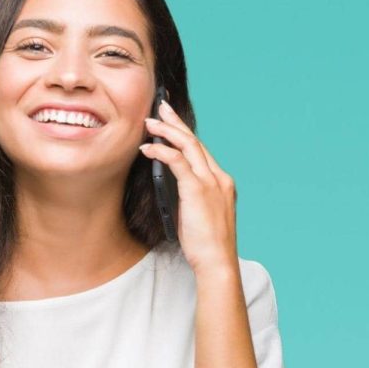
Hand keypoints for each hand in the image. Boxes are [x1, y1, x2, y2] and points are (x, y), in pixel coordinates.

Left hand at [140, 99, 238, 273]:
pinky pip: (178, 163)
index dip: (184, 133)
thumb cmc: (204, 243)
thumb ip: (187, 194)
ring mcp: (211, 182)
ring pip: (188, 146)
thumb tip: (167, 181)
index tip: (171, 120)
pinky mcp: (198, 191)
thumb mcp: (196, 213)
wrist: (216, 261)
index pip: (201, 150)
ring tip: (149, 122)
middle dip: (176, 122)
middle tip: (160, 107)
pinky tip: (148, 147)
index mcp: (220, 182)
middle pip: (195, 141)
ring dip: (167, 131)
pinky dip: (162, 152)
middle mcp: (219, 177)